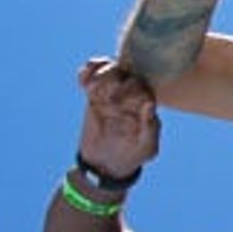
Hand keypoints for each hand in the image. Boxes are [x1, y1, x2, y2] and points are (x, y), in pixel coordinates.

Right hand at [77, 58, 160, 179]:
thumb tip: (149, 103)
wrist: (106, 164)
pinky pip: (91, 75)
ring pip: (108, 67)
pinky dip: (86, 72)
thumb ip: (150, 127)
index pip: (141, 85)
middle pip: (124, 71)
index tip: (117, 103)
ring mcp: (112, 92)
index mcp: (146, 103)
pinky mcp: (94, 95)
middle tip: (106, 98)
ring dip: (99, 73)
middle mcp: (131, 94)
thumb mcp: (146, 147)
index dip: (129, 89)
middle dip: (112, 78)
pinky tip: (82, 84)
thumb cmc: (133, 156)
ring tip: (91, 88)